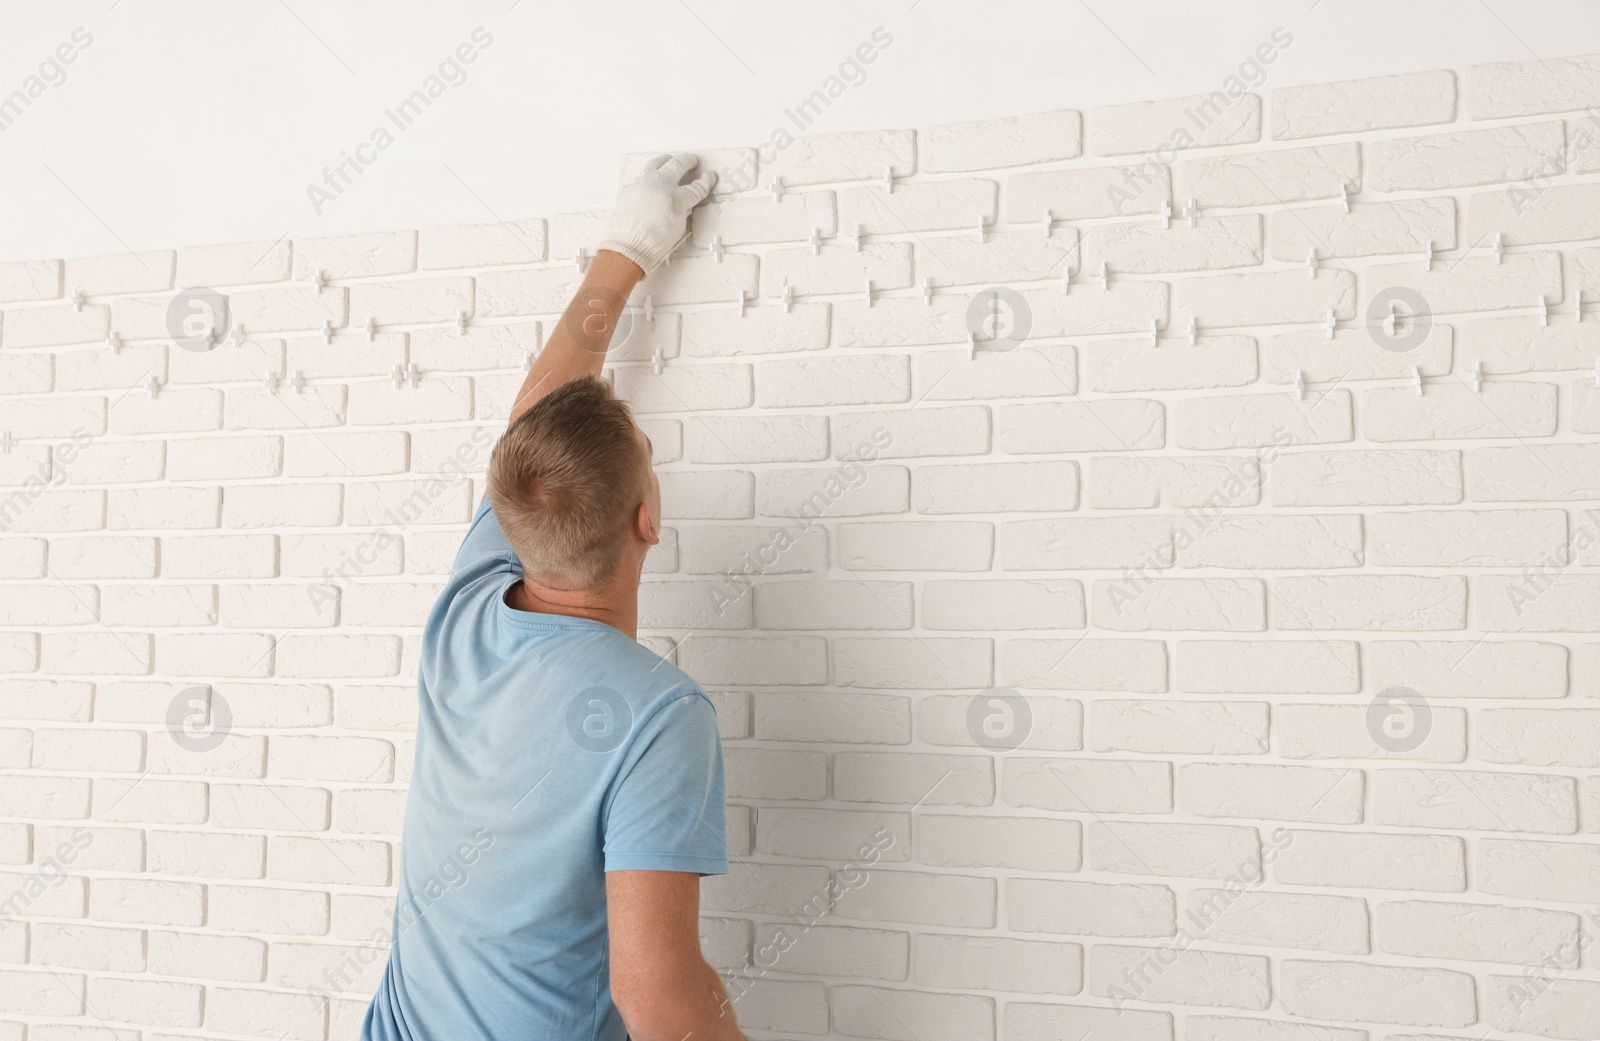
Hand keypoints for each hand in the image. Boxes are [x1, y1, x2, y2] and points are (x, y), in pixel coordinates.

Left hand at [597, 153, 716, 274]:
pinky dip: (649, 179)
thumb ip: (682, 210)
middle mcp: (659, 186)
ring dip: (666, 161)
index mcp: (675, 199)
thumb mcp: (678, 228)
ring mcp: (642, 184)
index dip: (705, 182)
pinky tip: (651, 183)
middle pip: (677, 165)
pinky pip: (641, 178)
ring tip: (670, 160)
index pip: (696, 188)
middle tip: (692, 161)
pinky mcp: (629, 188)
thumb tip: (683, 203)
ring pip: (656, 164)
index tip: (709, 176)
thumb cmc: (652, 244)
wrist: (627, 248)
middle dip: (688, 161)